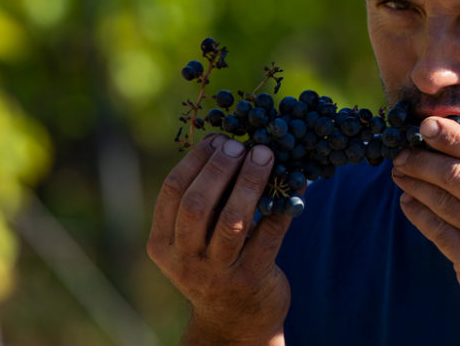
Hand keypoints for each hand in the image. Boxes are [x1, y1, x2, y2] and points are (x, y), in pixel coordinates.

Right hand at [147, 133, 291, 345]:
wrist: (233, 322)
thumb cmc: (214, 264)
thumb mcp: (192, 240)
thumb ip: (201, 202)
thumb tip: (225, 144)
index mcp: (163, 244)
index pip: (173, 191)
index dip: (196, 159)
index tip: (218, 139)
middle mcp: (185, 260)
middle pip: (198, 204)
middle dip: (221, 168)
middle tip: (241, 146)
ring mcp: (218, 272)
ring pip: (233, 220)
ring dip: (250, 181)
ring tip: (265, 155)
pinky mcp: (251, 278)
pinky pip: (270, 234)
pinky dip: (284, 203)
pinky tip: (296, 181)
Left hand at [390, 118, 459, 345]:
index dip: (453, 137)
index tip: (428, 124)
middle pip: (459, 175)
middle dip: (424, 159)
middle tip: (403, 151)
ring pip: (444, 201)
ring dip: (415, 183)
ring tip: (400, 172)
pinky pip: (439, 232)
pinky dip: (419, 214)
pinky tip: (409, 203)